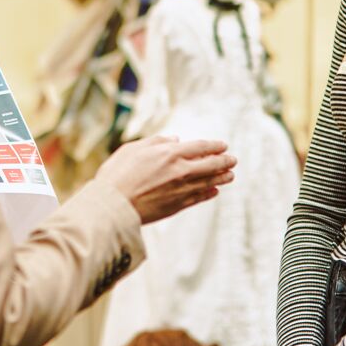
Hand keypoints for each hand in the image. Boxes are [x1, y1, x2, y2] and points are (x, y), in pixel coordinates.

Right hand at [95, 136, 234, 224]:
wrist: (113, 206)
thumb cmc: (117, 174)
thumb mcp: (133, 149)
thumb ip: (156, 142)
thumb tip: (175, 139)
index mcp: (170, 153)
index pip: (200, 147)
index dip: (215, 146)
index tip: (224, 145)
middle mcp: (180, 171)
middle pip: (210, 165)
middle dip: (224, 162)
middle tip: (233, 160)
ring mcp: (181, 190)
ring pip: (209, 182)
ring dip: (222, 178)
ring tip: (230, 175)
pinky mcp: (177, 206)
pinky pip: (199, 198)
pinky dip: (209, 193)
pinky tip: (214, 191)